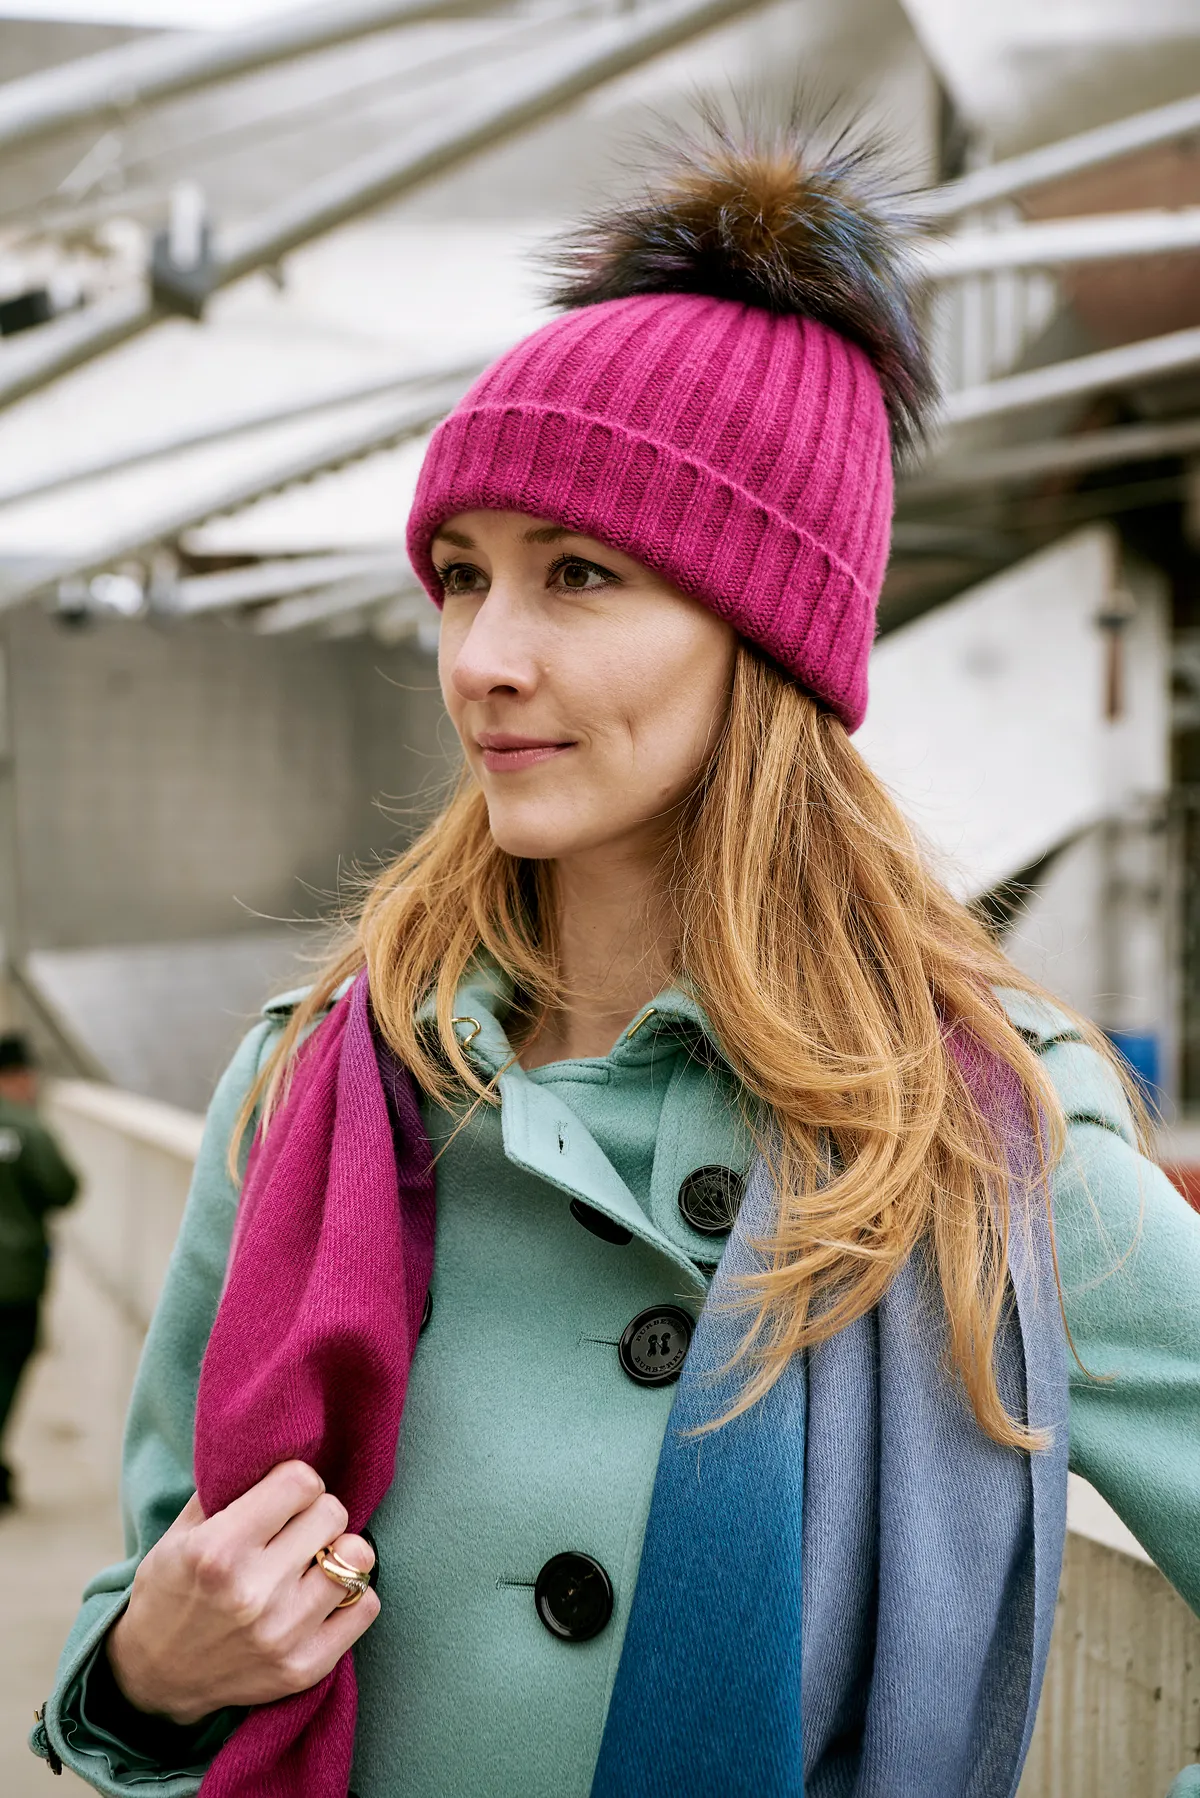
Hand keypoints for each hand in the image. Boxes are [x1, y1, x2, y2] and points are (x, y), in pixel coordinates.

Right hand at [105, 1460, 378, 1724]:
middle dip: (317, 1513)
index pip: (301, 1482)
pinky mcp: (304, 1668)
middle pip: (333, 1513)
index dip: (296, 1481)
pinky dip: (352, 1595)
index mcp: (219, 1551)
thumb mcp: (181, 1532)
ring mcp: (283, 1635)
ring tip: (314, 1559)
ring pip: (358, 1558)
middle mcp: (254, 1593)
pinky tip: (322, 1594)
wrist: (156, 1678)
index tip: (284, 1496)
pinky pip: (366, 1606)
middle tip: (297, 1528)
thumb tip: (276, 1447)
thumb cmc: (171, 1591)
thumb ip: (228, 1489)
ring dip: (339, 1552)